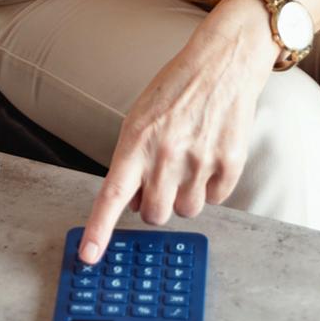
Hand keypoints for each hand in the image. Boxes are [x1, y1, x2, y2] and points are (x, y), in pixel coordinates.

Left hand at [77, 0, 279, 262]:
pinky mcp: (230, 163)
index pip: (112, 194)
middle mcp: (166, 154)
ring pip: (187, 210)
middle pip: (154, 214)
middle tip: (161, 185)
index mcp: (136, 140)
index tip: (89, 256)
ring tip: (189, 162)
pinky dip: (212, 186)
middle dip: (155, 207)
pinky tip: (211, 156)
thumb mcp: (141, 117)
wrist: (223, 63)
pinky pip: (216, 198)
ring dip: (185, 196)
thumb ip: (133, 161)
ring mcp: (200, 160)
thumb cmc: (177, 88)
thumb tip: (131, 203)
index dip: (99, 229)